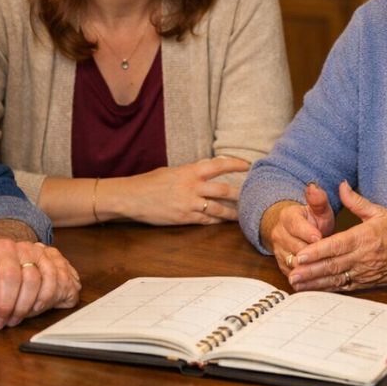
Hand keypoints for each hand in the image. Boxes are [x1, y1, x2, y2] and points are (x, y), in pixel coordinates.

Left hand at [0, 236, 81, 329]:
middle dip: (5, 304)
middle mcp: (9, 245)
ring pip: (33, 278)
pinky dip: (45, 296)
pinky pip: (52, 278)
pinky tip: (35, 309)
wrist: (6, 251)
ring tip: (14, 319)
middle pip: (11, 275)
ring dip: (24, 304)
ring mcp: (31, 250)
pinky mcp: (48, 258)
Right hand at [115, 156, 248, 224]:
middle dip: (241, 194)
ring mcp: (189, 204)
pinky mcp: (184, 218)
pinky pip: (206, 220)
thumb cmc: (150, 182)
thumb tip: (206, 172)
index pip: (219, 165)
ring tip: (244, 213)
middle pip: (224, 190)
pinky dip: (217, 221)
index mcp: (190, 171)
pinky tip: (225, 222)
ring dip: (233, 212)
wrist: (132, 198)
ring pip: (218, 209)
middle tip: (254, 194)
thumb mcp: (172, 172)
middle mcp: (192, 187)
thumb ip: (190, 173)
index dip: (236, 164)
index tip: (249, 165)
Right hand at [264, 182, 336, 276]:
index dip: (307, 232)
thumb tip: (313, 186)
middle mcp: (279, 234)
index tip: (319, 237)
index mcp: (287, 217)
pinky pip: (293, 275)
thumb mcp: (318, 208)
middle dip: (311, 252)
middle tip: (328, 256)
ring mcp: (279, 251)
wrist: (297, 231)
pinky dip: (305, 278)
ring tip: (325, 269)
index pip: (295, 226)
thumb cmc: (312, 219)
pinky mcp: (282, 266)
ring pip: (293, 263)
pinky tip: (319, 279)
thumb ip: (318, 199)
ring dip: (308, 267)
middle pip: (294, 247)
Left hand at [287, 181, 386, 291]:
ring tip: (296, 283)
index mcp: (365, 238)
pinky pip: (343, 287)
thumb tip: (341, 185)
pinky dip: (327, 289)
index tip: (301, 254)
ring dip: (315, 282)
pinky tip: (313, 290)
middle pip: (333, 265)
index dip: (318, 251)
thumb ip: (356, 201)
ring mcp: (364, 272)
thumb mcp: (380, 212)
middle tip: (291, 272)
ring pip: (336, 279)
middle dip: (310, 270)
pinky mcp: (365, 283)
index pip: (337, 245)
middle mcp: (363, 257)